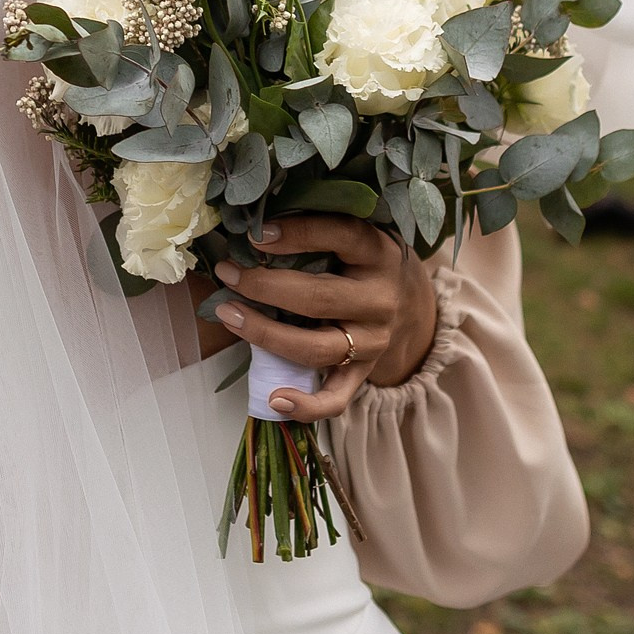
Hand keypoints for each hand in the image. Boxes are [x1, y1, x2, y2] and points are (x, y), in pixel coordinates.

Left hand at [209, 215, 437, 420]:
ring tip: (227, 315)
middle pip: (318, 298)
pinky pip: (336, 398)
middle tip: (227, 273)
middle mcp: (380, 300)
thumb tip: (250, 227)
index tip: (256, 235)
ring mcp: (373, 341)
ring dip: (265, 334)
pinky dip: (306, 406)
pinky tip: (275, 399)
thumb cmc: (359, 259)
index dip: (297, 235)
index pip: (340, 237)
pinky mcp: (363, 372)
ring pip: (316, 347)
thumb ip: (314, 231)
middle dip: (264, 286)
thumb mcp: (350, 235)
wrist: (406, 298)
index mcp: (378, 254)